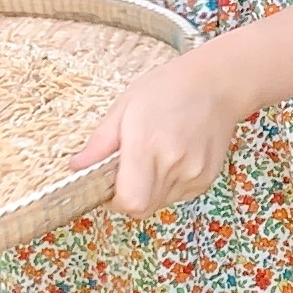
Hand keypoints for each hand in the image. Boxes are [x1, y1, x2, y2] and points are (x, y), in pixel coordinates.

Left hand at [75, 50, 241, 216]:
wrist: (217, 85)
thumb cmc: (167, 89)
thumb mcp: (124, 107)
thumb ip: (100, 143)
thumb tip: (76, 167)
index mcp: (147, 145)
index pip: (130, 201)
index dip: (115, 200)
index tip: (109, 185)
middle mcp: (173, 164)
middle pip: (142, 208)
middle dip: (129, 196)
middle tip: (128, 170)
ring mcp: (193, 174)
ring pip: (159, 203)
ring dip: (149, 190)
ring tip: (154, 157)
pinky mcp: (206, 178)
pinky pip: (178, 196)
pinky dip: (168, 185)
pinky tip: (173, 158)